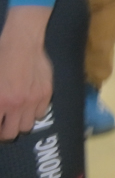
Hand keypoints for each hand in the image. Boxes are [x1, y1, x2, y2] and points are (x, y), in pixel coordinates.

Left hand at [0, 8, 52, 141]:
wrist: (21, 43)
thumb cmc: (0, 59)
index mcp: (0, 101)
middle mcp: (16, 104)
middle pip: (11, 133)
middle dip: (5, 132)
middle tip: (3, 124)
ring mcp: (33, 99)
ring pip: (27, 126)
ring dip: (20, 122)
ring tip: (16, 114)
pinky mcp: (46, 93)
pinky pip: (40, 113)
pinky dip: (33, 112)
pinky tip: (28, 103)